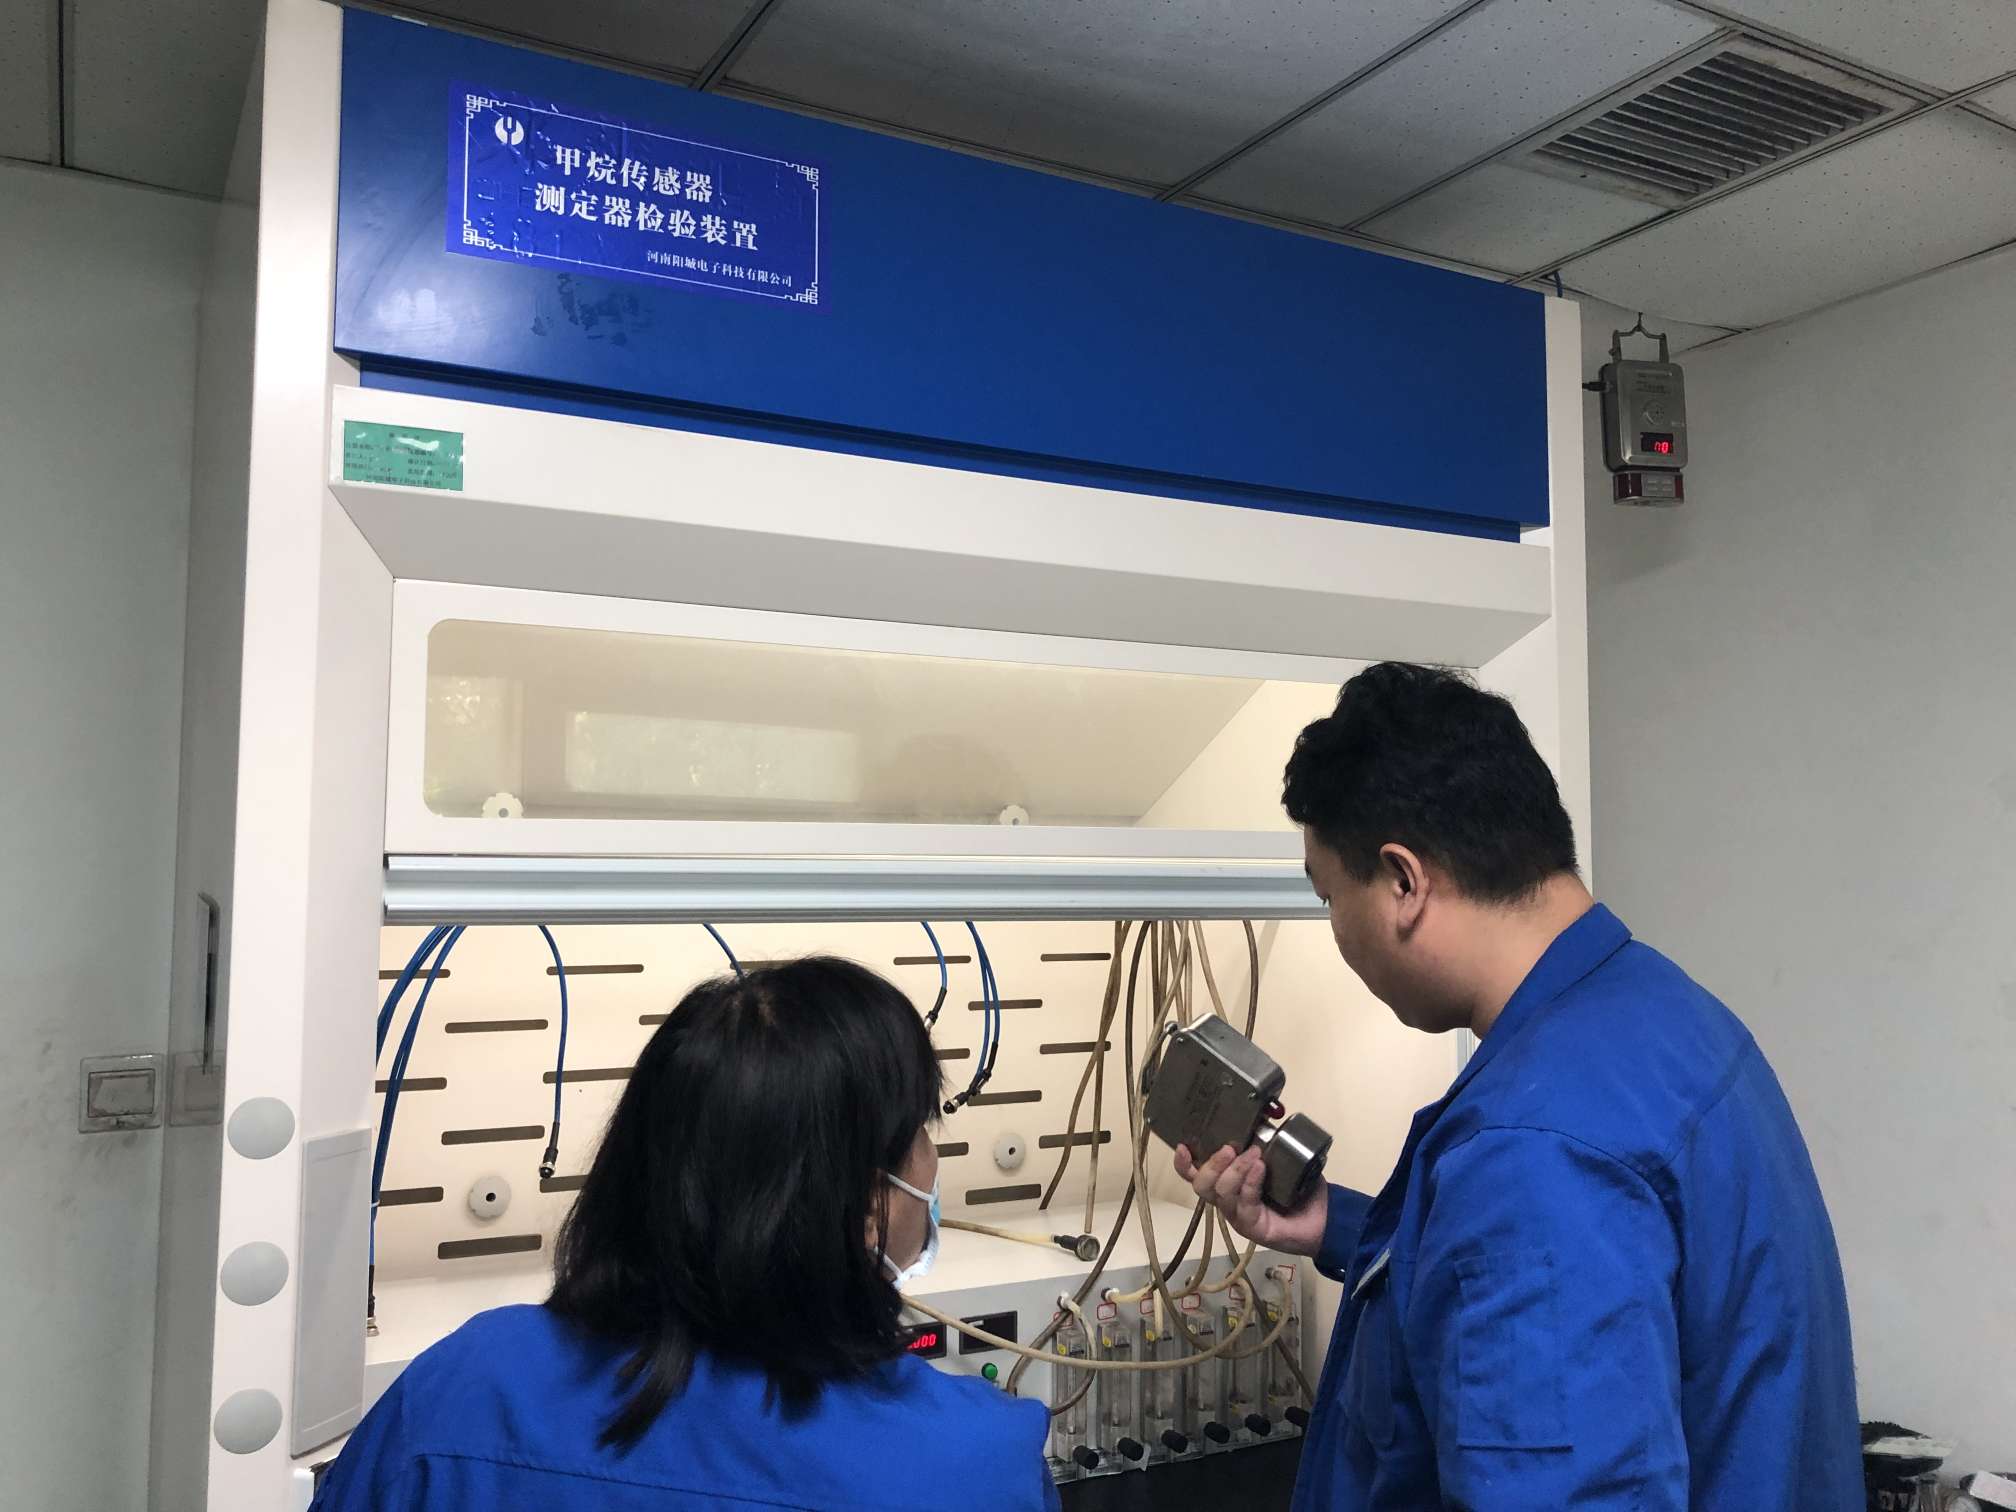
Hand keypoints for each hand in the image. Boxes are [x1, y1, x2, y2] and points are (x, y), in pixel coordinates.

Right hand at [1174, 1143, 1326, 1257]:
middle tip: (1228, 1149)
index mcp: (1226, 1184)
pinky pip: (1245, 1202)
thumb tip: (1262, 1112)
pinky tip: (1260, 1169)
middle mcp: (1227, 1201)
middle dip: (1211, 1164)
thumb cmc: (1298, 1189)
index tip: (1183, 1145)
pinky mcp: (1253, 1227)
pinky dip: (1250, 1182)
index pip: (1194, 1175)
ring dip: (1235, 1170)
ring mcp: (1238, 1216)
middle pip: (1201, 1185)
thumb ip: (1266, 1140)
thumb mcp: (1279, 1159)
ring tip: (1254, 1155)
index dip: (1183, 1164)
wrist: (1323, 1220)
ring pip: (1221, 1193)